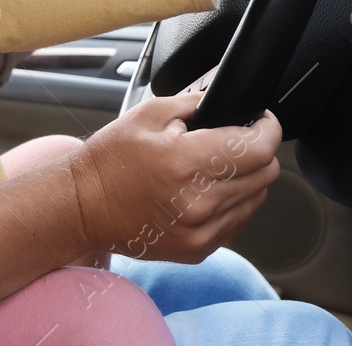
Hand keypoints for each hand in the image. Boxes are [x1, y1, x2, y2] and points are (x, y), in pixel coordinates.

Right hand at [67, 93, 281, 262]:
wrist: (83, 206)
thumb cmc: (110, 160)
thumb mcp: (148, 115)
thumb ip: (196, 103)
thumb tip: (229, 102)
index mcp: (185, 162)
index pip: (258, 149)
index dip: (268, 128)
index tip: (263, 120)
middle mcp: (199, 202)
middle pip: (265, 175)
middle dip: (257, 152)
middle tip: (236, 140)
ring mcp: (201, 231)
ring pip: (256, 199)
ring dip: (245, 179)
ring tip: (214, 167)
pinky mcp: (200, 249)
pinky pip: (238, 222)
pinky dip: (231, 204)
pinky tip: (206, 192)